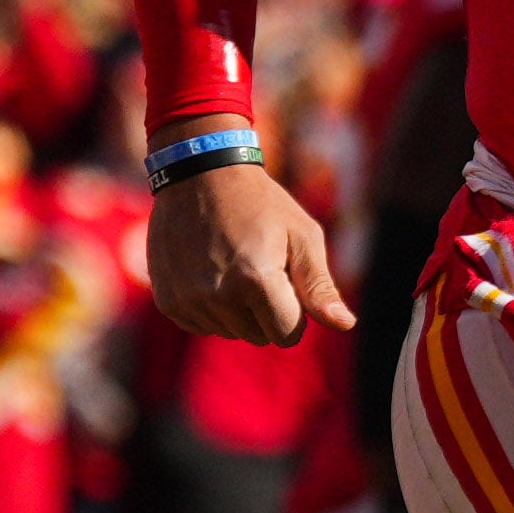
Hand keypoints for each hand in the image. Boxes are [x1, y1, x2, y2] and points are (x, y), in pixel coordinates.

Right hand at [151, 163, 349, 345]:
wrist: (198, 175)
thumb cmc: (261, 204)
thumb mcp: (301, 235)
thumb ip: (320, 286)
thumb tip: (345, 325)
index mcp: (255, 281)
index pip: (288, 335)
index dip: (296, 312)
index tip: (287, 280)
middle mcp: (217, 296)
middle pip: (260, 337)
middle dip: (268, 312)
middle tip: (260, 266)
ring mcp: (187, 300)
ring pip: (231, 332)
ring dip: (239, 310)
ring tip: (234, 265)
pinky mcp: (167, 301)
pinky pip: (202, 326)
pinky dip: (212, 309)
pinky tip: (211, 272)